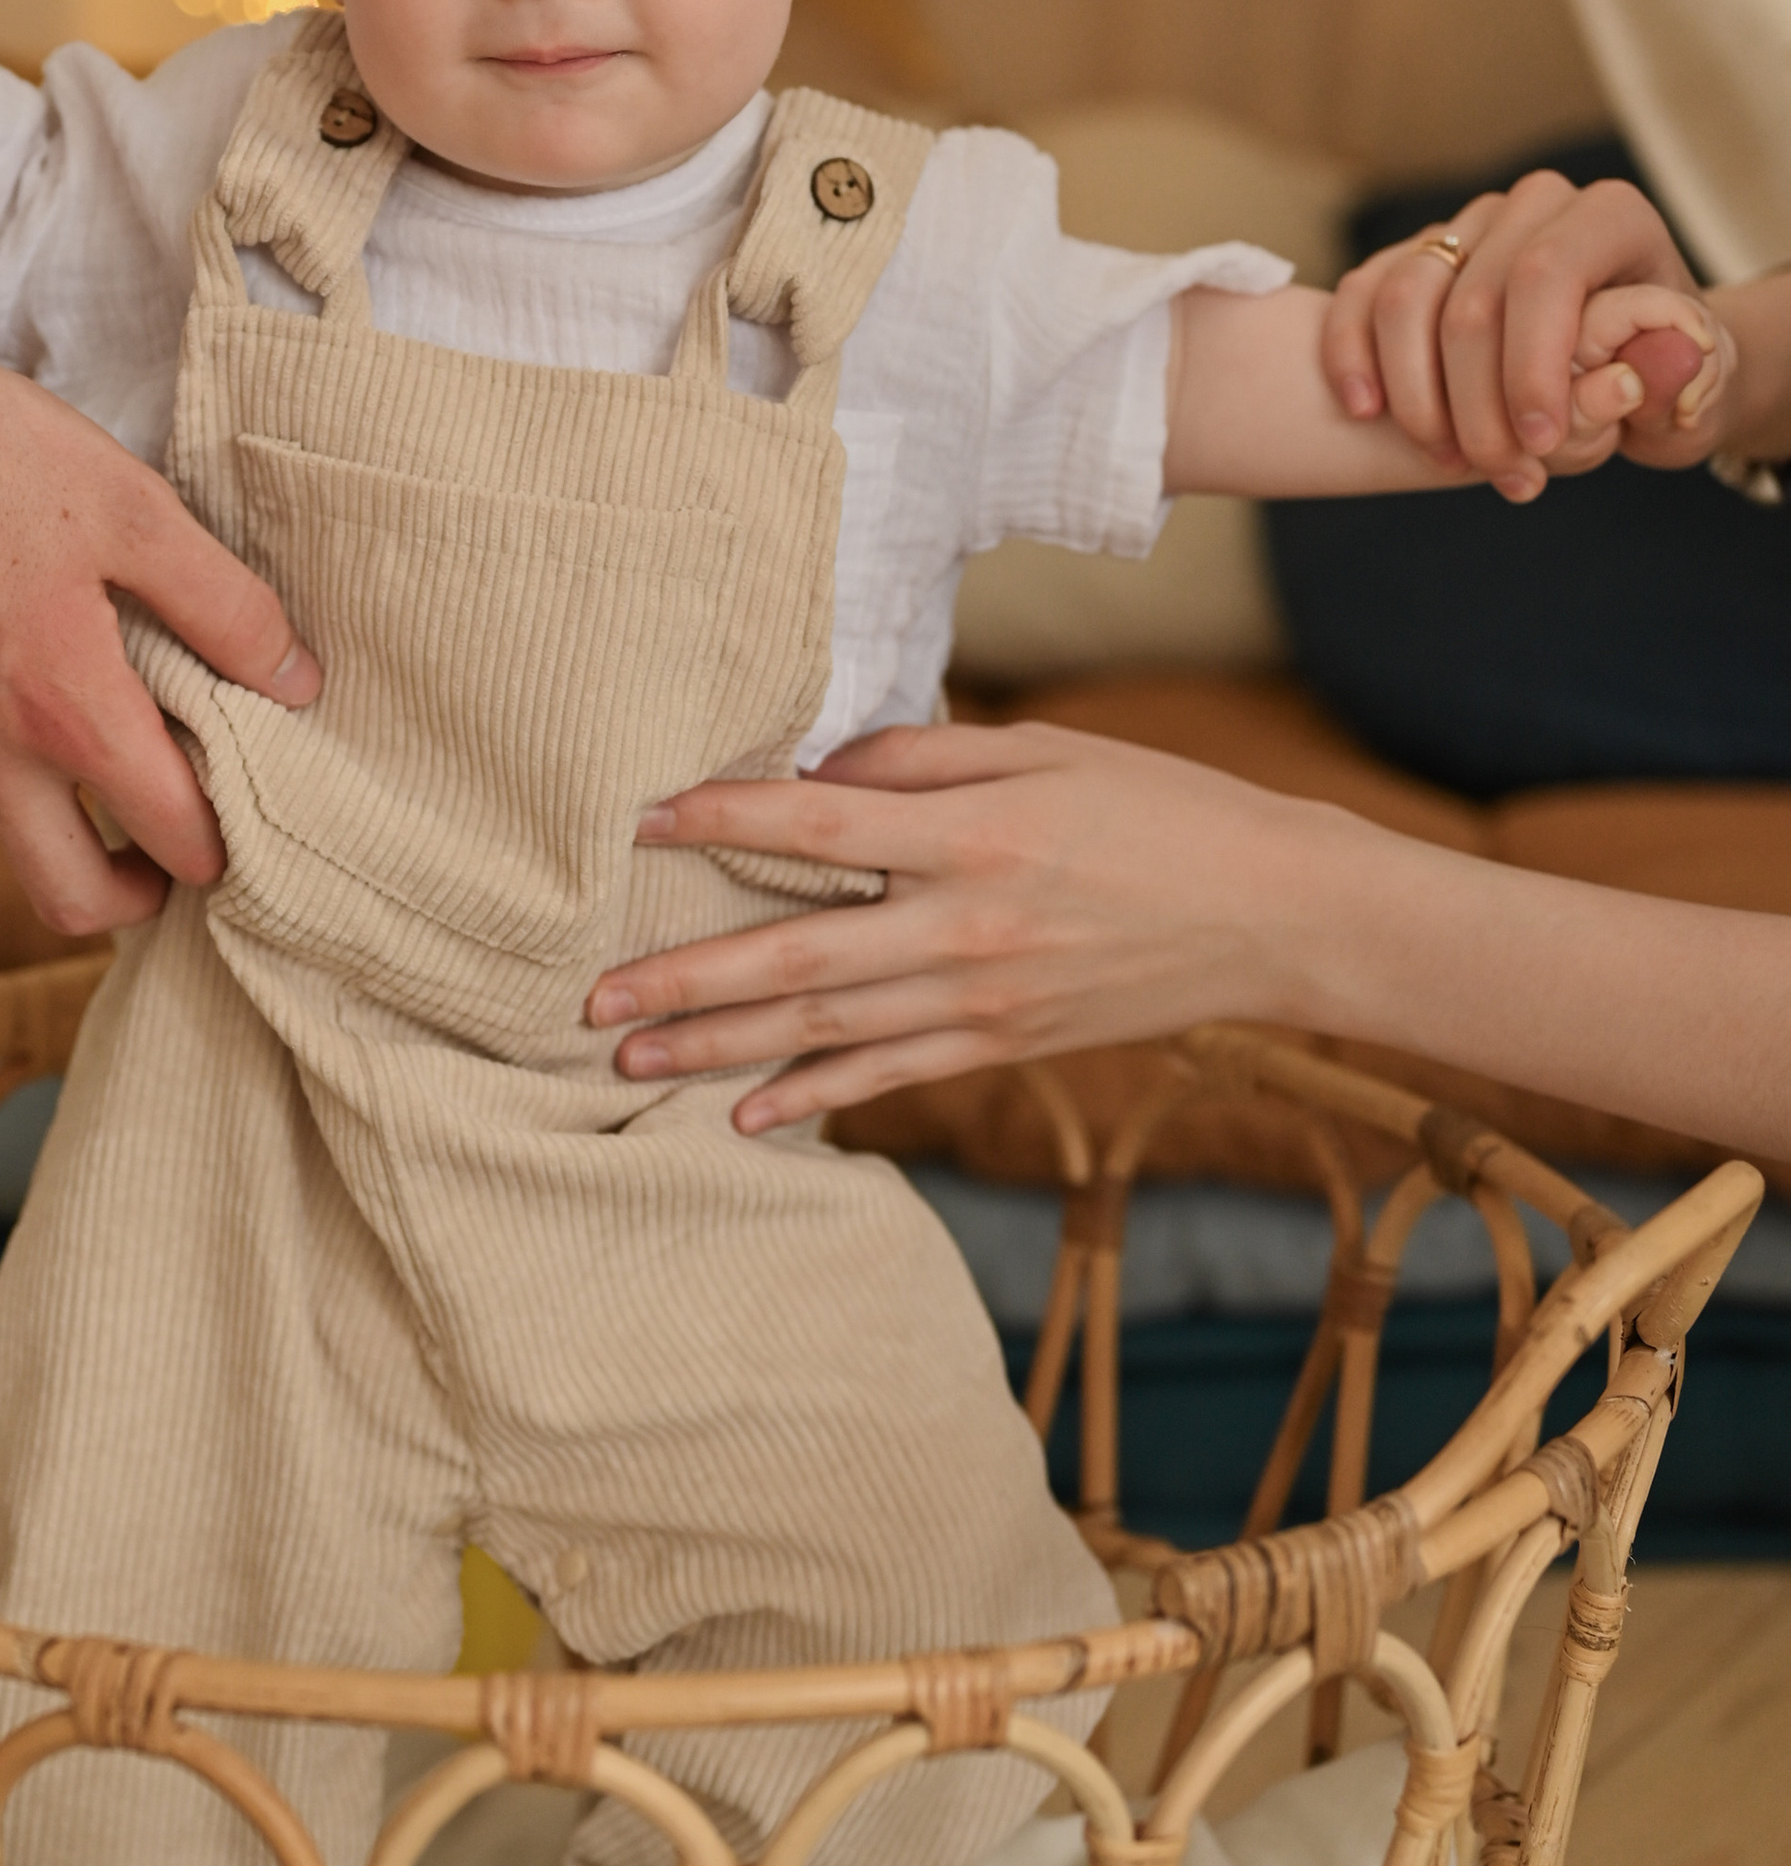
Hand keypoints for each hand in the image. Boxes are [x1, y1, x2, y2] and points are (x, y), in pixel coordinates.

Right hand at [0, 302, 322, 932]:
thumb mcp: (134, 509)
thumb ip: (225, 607)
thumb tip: (298, 682)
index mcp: (65, 709)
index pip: (169, 835)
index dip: (224, 846)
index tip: (250, 822)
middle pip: (68, 899)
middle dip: (133, 898)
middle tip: (174, 854)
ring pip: (8, 824)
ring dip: (66, 814)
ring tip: (116, 731)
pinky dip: (8, 751)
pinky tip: (31, 669)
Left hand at [585, 718, 1312, 1130]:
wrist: (1275, 913)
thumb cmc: (1161, 808)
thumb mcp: (1046, 749)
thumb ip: (923, 761)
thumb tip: (815, 776)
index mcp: (975, 834)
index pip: (817, 832)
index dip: (723, 824)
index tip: (644, 819)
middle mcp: (967, 926)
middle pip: (796, 959)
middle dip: (685, 978)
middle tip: (590, 996)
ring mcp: (985, 999)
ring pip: (827, 1033)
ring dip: (721, 1049)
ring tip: (631, 1058)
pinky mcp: (1007, 1045)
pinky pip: (892, 1079)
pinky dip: (815, 1101)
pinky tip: (745, 1115)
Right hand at [1322, 169, 1732, 494]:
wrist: (1624, 369)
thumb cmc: (1656, 382)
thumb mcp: (1687, 393)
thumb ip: (1661, 385)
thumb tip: (1623, 379)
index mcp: (1611, 218)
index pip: (1547, 273)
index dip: (1533, 364)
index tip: (1540, 443)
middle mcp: (1536, 206)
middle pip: (1473, 299)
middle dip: (1477, 404)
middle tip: (1502, 473)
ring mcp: (1469, 226)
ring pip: (1406, 296)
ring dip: (1417, 395)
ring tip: (1450, 460)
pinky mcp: (1414, 257)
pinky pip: (1362, 294)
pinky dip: (1353, 355)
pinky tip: (1368, 412)